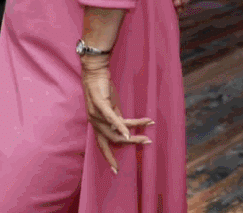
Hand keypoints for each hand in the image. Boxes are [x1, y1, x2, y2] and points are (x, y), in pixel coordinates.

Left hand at [81, 56, 151, 172]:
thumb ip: (116, 119)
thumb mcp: (111, 108)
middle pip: (113, 140)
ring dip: (133, 135)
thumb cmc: (103, 89)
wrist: (95, 72)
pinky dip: (121, 127)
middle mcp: (94, 122)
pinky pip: (112, 119)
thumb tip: (125, 130)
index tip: (116, 171)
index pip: (102, 144)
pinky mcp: (99, 104)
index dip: (108, 157)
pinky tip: (129, 133)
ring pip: (116, 131)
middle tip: (147, 143)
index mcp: (96, 124)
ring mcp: (96, 114)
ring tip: (147, 134)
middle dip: (130, 144)